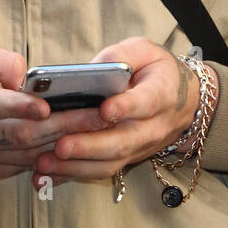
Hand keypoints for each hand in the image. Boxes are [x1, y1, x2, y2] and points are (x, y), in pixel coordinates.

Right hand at [0, 38, 114, 180]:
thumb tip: (29, 78)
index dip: (18, 106)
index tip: (46, 104)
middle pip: (19, 135)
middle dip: (63, 125)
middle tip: (98, 114)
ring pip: (27, 155)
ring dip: (64, 142)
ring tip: (99, 127)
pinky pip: (24, 166)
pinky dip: (51, 155)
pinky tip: (78, 143)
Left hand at [32, 37, 213, 187]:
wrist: (183, 101)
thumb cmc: (156, 70)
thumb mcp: (145, 51)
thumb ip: (120, 55)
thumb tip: (90, 68)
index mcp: (161, 93)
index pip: (145, 102)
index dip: (125, 107)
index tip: (104, 110)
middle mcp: (153, 126)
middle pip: (123, 141)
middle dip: (89, 146)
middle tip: (60, 145)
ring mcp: (140, 146)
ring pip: (111, 162)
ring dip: (76, 165)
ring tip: (45, 162)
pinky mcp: (127, 158)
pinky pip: (101, 170)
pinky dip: (73, 174)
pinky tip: (47, 176)